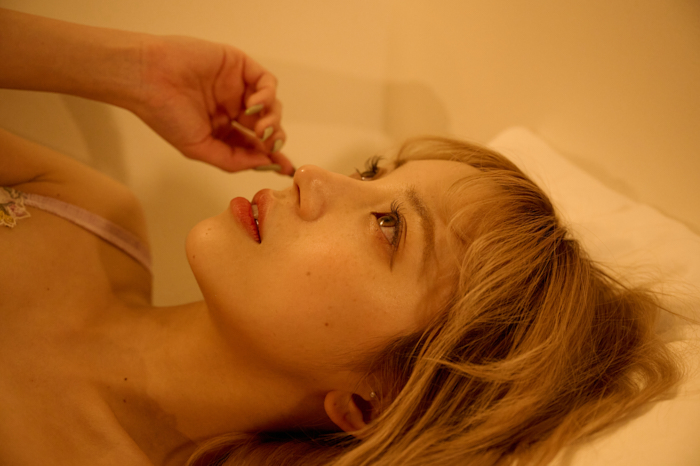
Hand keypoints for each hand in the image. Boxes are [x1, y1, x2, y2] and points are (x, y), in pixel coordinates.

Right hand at [132, 35, 291, 174]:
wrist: (147, 79)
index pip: (254, 145)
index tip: (284, 168)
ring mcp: (237, 86)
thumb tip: (266, 163)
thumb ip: (233, 159)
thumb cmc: (166, 115)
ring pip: (272, 106)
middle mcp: (232, 108)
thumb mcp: (199, 148)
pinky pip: (267, 82)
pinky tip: (255, 106)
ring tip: (260, 129)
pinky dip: (268, 96)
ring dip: (273, 120)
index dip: (271, 156)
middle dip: (275, 139)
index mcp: (222, 129)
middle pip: (268, 126)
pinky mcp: (240, 65)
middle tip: (270, 145)